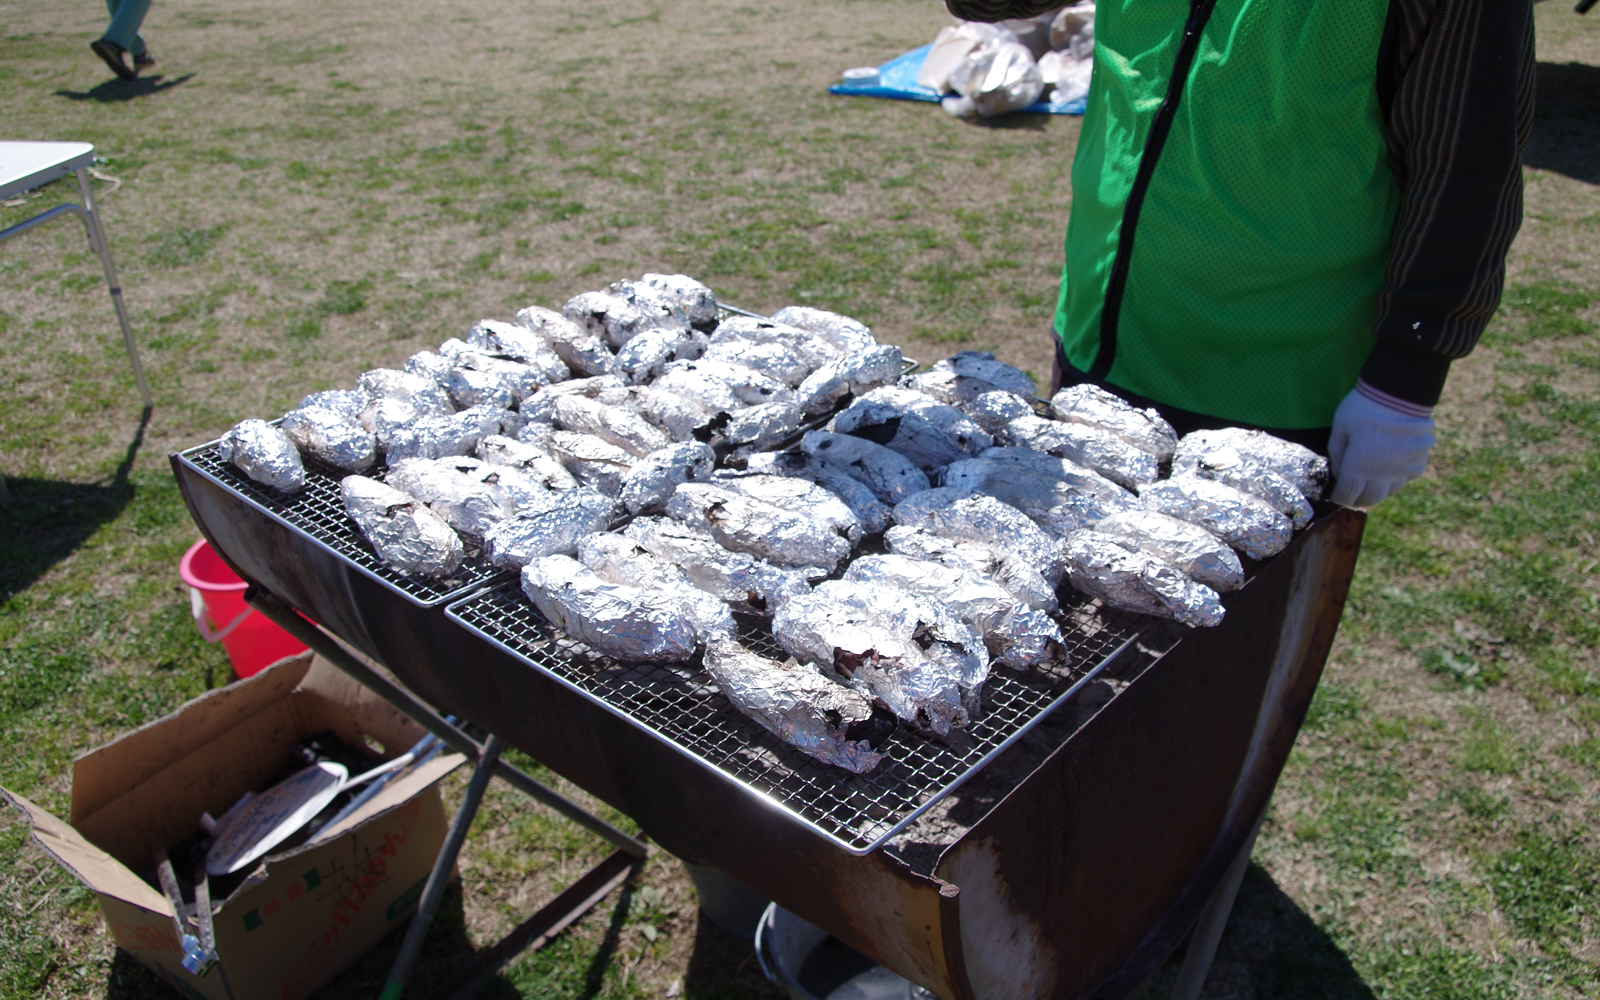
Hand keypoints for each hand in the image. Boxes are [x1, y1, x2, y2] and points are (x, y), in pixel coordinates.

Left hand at [1327, 385, 1435, 508]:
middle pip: (1370, 499)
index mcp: (1358, 468)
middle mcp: (1381, 475)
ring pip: (1389, 492)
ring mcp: (1402, 470)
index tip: (1336, 495)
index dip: (1339, 497)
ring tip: (1370, 481)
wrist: (1399, 394)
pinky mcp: (1418, 462)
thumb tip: (1339, 475)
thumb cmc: (1363, 408)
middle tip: (1352, 493)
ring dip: (1378, 490)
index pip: (1347, 496)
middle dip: (1358, 499)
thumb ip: (1337, 454)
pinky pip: (1407, 479)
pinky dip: (1398, 478)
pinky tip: (1391, 468)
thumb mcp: (1339, 428)